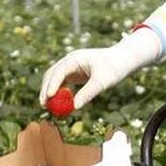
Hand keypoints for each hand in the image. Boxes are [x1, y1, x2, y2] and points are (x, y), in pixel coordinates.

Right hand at [39, 29, 159, 110]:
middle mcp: (70, 61)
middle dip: (46, 89)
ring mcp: (70, 67)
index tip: (48, 97)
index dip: (52, 84)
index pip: (59, 71)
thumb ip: (88, 93)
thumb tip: (75, 107)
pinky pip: (61, 84)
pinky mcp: (73, 74)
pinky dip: (58, 93)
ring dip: (49, 92)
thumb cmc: (114, 68)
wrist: (122, 60)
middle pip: (51, 75)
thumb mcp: (102, 81)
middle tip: (43, 105)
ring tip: (47, 107)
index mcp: (75, 58)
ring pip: (54, 79)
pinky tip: (58, 104)